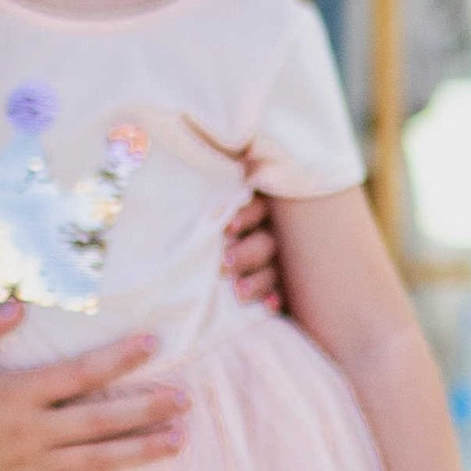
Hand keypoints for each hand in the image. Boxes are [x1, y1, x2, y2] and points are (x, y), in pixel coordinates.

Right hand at [0, 304, 188, 470]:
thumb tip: (18, 307)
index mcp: (16, 395)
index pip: (79, 374)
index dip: (119, 358)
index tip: (153, 344)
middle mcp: (30, 433)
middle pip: (100, 420)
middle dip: (147, 409)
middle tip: (185, 399)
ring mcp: (29, 468)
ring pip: (94, 460)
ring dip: (139, 451)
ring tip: (177, 440)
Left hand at [223, 192, 282, 314]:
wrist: (255, 257)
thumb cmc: (216, 219)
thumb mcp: (222, 195)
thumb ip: (218, 192)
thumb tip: (178, 163)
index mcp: (265, 208)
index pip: (262, 207)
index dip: (247, 216)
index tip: (228, 229)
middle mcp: (279, 232)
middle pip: (269, 240)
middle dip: (247, 253)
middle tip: (225, 263)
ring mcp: (288, 258)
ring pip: (279, 267)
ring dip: (261, 279)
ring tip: (239, 291)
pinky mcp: (292, 283)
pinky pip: (291, 291)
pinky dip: (281, 298)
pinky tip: (271, 307)